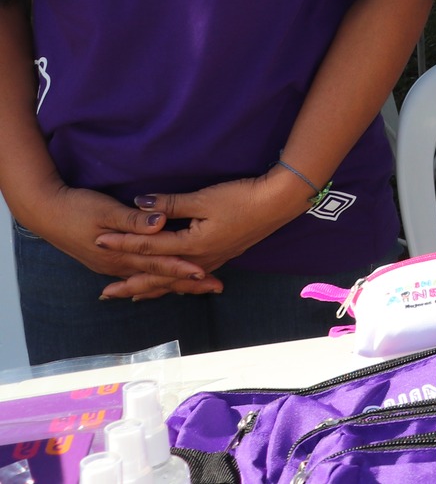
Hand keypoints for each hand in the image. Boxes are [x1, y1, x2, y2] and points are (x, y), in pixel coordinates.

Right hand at [14, 183, 219, 296]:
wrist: (46, 211)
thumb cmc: (77, 207)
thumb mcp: (107, 210)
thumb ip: (134, 220)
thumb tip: (160, 223)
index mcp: (121, 255)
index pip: (159, 264)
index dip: (184, 268)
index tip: (207, 273)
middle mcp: (119, 265)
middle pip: (159, 277)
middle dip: (188, 282)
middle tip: (216, 287)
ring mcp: (112, 265)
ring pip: (149, 278)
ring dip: (173, 283)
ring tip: (197, 288)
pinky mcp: (108, 260)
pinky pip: (138, 274)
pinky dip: (153, 280)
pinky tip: (159, 284)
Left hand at [94, 172, 308, 277]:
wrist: (278, 203)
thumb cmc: (241, 198)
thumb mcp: (204, 198)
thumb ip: (170, 205)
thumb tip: (138, 204)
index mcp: (191, 245)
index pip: (149, 246)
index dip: (122, 243)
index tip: (98, 242)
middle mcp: (199, 259)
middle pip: (159, 275)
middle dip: (131, 283)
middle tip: (105, 294)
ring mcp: (212, 259)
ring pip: (175, 281)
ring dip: (152, 288)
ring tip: (133, 296)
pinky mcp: (221, 255)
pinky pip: (190, 277)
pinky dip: (176, 284)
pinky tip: (174, 286)